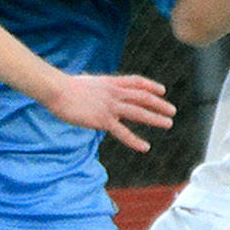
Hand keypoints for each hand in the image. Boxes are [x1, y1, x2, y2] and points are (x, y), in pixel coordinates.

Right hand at [44, 73, 175, 152]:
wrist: (57, 90)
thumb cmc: (65, 87)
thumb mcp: (87, 83)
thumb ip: (97, 89)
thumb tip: (97, 93)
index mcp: (110, 82)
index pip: (136, 82)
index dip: (151, 86)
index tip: (162, 90)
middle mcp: (114, 93)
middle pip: (143, 97)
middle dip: (159, 104)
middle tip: (172, 111)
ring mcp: (110, 106)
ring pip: (138, 112)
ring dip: (155, 118)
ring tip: (168, 124)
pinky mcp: (103, 120)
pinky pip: (123, 132)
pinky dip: (135, 140)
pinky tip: (145, 147)